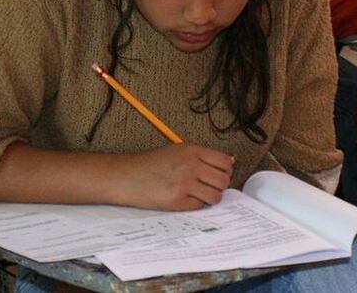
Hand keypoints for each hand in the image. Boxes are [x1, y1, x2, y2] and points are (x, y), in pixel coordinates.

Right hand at [113, 144, 233, 210]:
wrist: (125, 176)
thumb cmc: (148, 164)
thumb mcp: (176, 151)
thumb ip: (202, 156)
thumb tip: (230, 161)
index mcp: (191, 150)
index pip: (225, 162)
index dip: (226, 170)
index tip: (219, 174)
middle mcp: (190, 166)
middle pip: (224, 180)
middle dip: (219, 186)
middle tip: (208, 186)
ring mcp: (184, 184)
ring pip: (215, 196)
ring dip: (210, 197)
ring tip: (197, 194)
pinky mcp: (177, 201)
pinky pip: (199, 206)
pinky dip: (195, 205)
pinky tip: (184, 198)